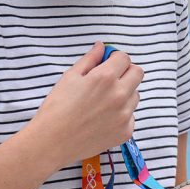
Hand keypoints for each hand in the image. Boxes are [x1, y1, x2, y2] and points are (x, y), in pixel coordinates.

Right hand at [24, 41, 142, 169]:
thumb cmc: (57, 107)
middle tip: (110, 80)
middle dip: (125, 72)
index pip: (125, 58)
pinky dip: (122, 114)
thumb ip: (90, 59)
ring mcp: (125, 115)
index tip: (108, 64)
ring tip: (103, 102)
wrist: (52, 142)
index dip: (115, 59)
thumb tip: (101, 46)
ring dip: (125, 93)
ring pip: (135, 95)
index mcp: (105, 78)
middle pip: (137, 73)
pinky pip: (131, 116)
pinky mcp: (126, 131)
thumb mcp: (70, 77)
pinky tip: (103, 119)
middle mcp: (119, 95)